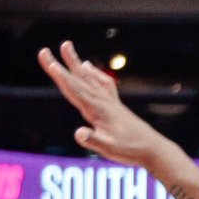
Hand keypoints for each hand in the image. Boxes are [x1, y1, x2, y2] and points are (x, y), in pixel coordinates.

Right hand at [38, 41, 170, 167]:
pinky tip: (89, 68)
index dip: (59, 76)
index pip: (74, 90)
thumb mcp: (109, 149)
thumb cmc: (131, 151)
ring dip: (76, 63)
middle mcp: (103, 102)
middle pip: (78, 79)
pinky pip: (103, 84)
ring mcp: (110, 102)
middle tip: (44, 50)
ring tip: (67, 47)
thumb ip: (93, 141)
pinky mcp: (116, 106)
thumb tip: (78, 132)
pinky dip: (94, 74)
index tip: (48, 60)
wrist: (154, 149)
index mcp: (98, 110)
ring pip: (89, 78)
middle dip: (61, 64)